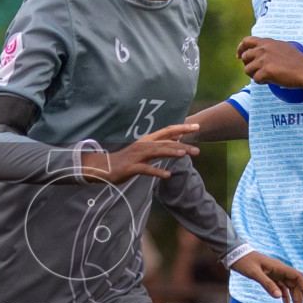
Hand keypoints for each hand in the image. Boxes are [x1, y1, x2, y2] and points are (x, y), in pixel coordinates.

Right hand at [82, 123, 199, 183]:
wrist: (106, 167)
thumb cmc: (127, 160)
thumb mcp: (144, 150)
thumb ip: (160, 145)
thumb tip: (177, 138)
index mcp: (147, 140)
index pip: (167, 131)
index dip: (182, 129)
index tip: (197, 128)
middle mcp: (143, 145)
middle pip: (165, 143)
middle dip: (182, 146)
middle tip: (197, 150)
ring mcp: (137, 156)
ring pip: (157, 152)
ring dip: (171, 153)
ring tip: (185, 155)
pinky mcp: (132, 167)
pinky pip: (146, 169)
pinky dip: (156, 171)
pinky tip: (167, 175)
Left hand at [230, 251, 302, 302]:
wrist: (235, 255)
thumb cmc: (244, 262)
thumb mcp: (254, 273)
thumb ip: (267, 284)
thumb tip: (279, 297)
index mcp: (279, 267)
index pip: (298, 278)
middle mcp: (280, 270)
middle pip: (295, 285)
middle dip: (299, 299)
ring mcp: (276, 274)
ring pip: (290, 288)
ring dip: (293, 300)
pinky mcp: (271, 277)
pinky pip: (281, 288)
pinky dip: (284, 297)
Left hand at [237, 37, 302, 89]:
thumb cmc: (297, 61)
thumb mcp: (282, 47)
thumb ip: (269, 47)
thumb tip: (259, 52)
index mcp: (266, 42)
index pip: (246, 41)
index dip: (241, 49)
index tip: (239, 56)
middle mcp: (263, 49)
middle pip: (245, 57)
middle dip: (248, 65)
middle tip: (256, 71)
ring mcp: (263, 60)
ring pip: (247, 70)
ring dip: (254, 75)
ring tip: (265, 77)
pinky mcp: (265, 72)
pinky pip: (255, 79)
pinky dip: (261, 82)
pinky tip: (270, 81)